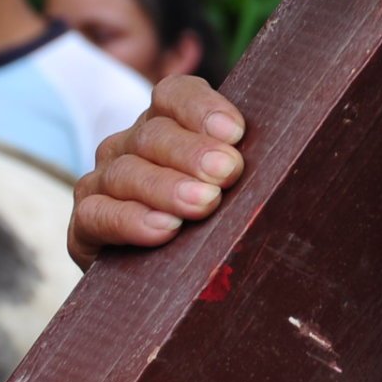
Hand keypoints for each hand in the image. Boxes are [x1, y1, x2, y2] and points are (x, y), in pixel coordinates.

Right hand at [69, 75, 247, 268]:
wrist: (165, 286)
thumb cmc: (213, 227)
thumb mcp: (232, 191)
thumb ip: (248, 168)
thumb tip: (296, 159)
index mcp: (165, 125)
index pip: (175, 95)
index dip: (202, 108)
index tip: (235, 133)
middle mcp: (129, 146)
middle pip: (154, 134)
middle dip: (193, 153)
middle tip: (227, 172)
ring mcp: (103, 183)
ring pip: (127, 172)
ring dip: (167, 187)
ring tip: (203, 203)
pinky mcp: (84, 226)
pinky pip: (98, 214)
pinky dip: (130, 220)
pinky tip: (164, 228)